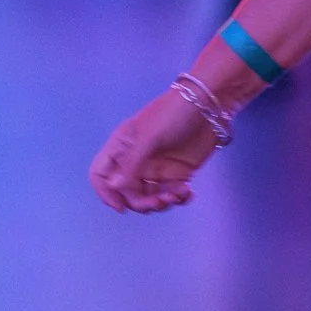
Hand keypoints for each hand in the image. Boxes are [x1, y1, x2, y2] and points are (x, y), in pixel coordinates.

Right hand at [90, 89, 218, 213]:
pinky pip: (171, 195)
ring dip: (161, 202)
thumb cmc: (173, 114)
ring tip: (178, 194)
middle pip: (126, 192)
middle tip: (159, 201)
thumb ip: (131, 164)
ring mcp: (157, 168)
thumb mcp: (149, 137)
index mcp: (121, 148)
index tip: (121, 207)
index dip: (106, 193)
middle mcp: (135, 161)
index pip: (100, 175)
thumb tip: (114, 187)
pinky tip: (188, 193)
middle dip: (140, 202)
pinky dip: (178, 199)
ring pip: (149, 197)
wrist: (210, 104)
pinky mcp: (178, 173)